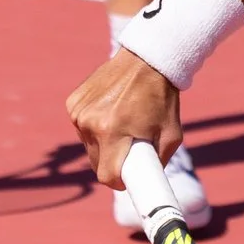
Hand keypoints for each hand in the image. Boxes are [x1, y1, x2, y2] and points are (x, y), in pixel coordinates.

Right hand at [67, 48, 183, 188]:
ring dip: (103, 144)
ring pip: (88, 145)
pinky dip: (95, 126)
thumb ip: (158, 162)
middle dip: (112, 163)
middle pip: (96, 163)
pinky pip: (82, 127)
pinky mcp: (73, 102)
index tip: (128, 179)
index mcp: (112, 133)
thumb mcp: (171, 135)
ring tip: (123, 125)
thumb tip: (148, 182)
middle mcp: (90, 123)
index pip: (106, 176)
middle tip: (130, 150)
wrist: (147, 61)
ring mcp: (78, 112)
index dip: (119, 182)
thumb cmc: (163, 99)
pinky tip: (111, 111)